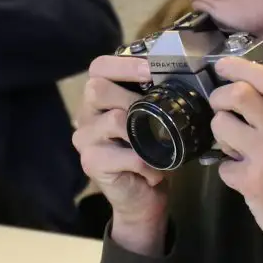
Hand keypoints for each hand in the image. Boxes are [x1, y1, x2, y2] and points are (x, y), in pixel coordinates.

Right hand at [74, 54, 169, 254]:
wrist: (143, 197)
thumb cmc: (150, 152)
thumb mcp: (152, 120)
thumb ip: (153, 98)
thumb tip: (177, 75)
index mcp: (98, 98)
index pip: (99, 68)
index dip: (124, 65)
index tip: (151, 70)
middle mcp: (85, 115)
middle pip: (98, 89)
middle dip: (133, 97)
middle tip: (158, 112)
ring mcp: (85, 139)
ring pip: (113, 120)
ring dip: (144, 132)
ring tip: (159, 146)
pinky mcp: (91, 162)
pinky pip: (126, 154)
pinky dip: (147, 163)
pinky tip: (154, 171)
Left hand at [208, 58, 262, 262]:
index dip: (241, 67)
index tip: (223, 65)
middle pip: (238, 96)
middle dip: (220, 96)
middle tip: (221, 105)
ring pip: (222, 126)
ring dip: (220, 132)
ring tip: (232, 142)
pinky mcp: (251, 182)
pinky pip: (222, 164)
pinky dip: (227, 169)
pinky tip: (243, 175)